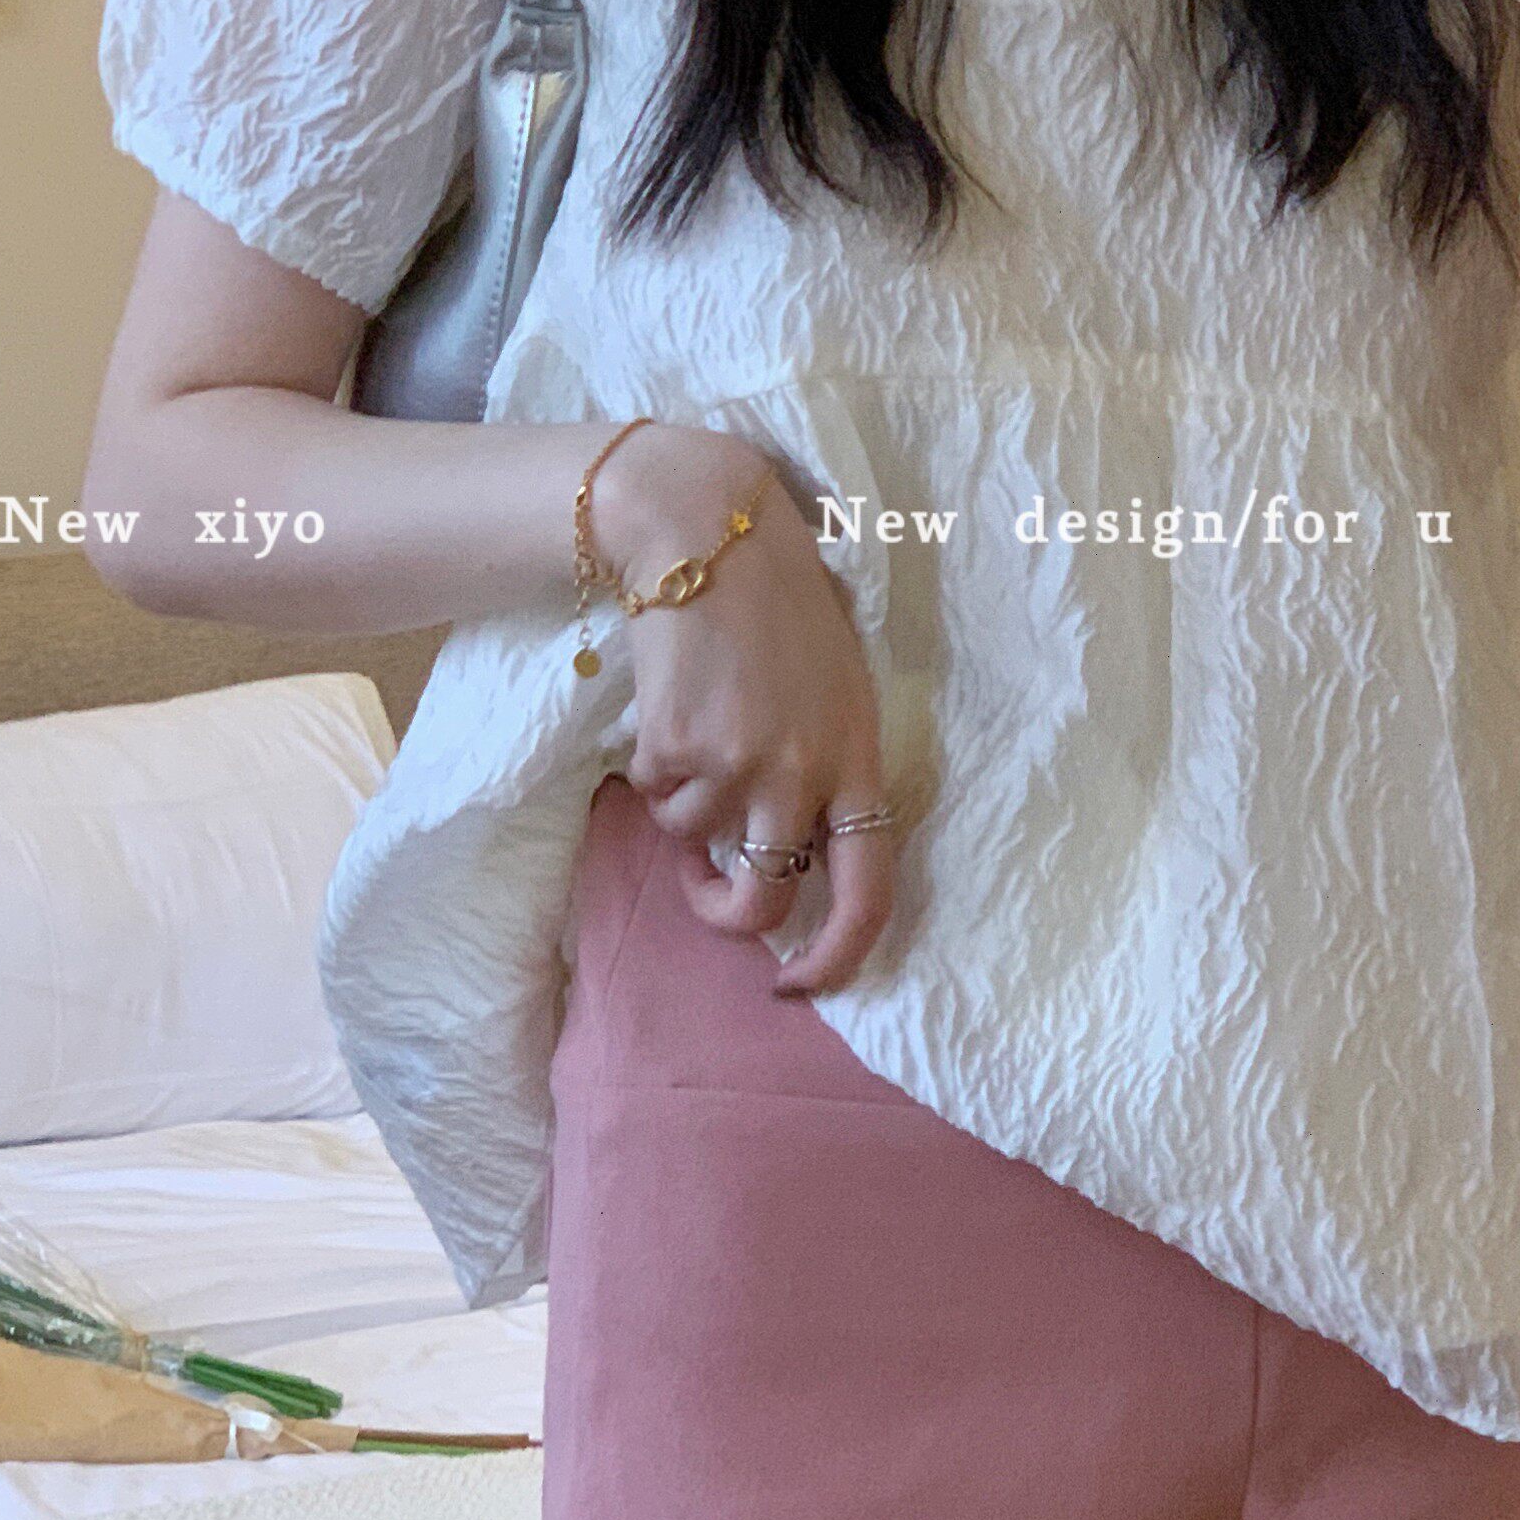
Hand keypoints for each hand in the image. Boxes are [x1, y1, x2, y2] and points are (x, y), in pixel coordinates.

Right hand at [588, 422, 895, 992]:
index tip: (799, 984)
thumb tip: (789, 850)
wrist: (708, 534)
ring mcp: (738, 764)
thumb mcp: (836, 687)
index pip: (869, 891)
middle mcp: (804, 775)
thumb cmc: (779, 606)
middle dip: (723, 912)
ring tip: (692, 738)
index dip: (836, 958)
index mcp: (858, 760)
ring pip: (693, 843)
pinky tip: (669, 710)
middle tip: (705, 885)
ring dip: (681, 811)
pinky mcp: (677, 747)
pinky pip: (654, 797)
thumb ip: (826, 767)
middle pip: (763, 904)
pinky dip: (651, 771)